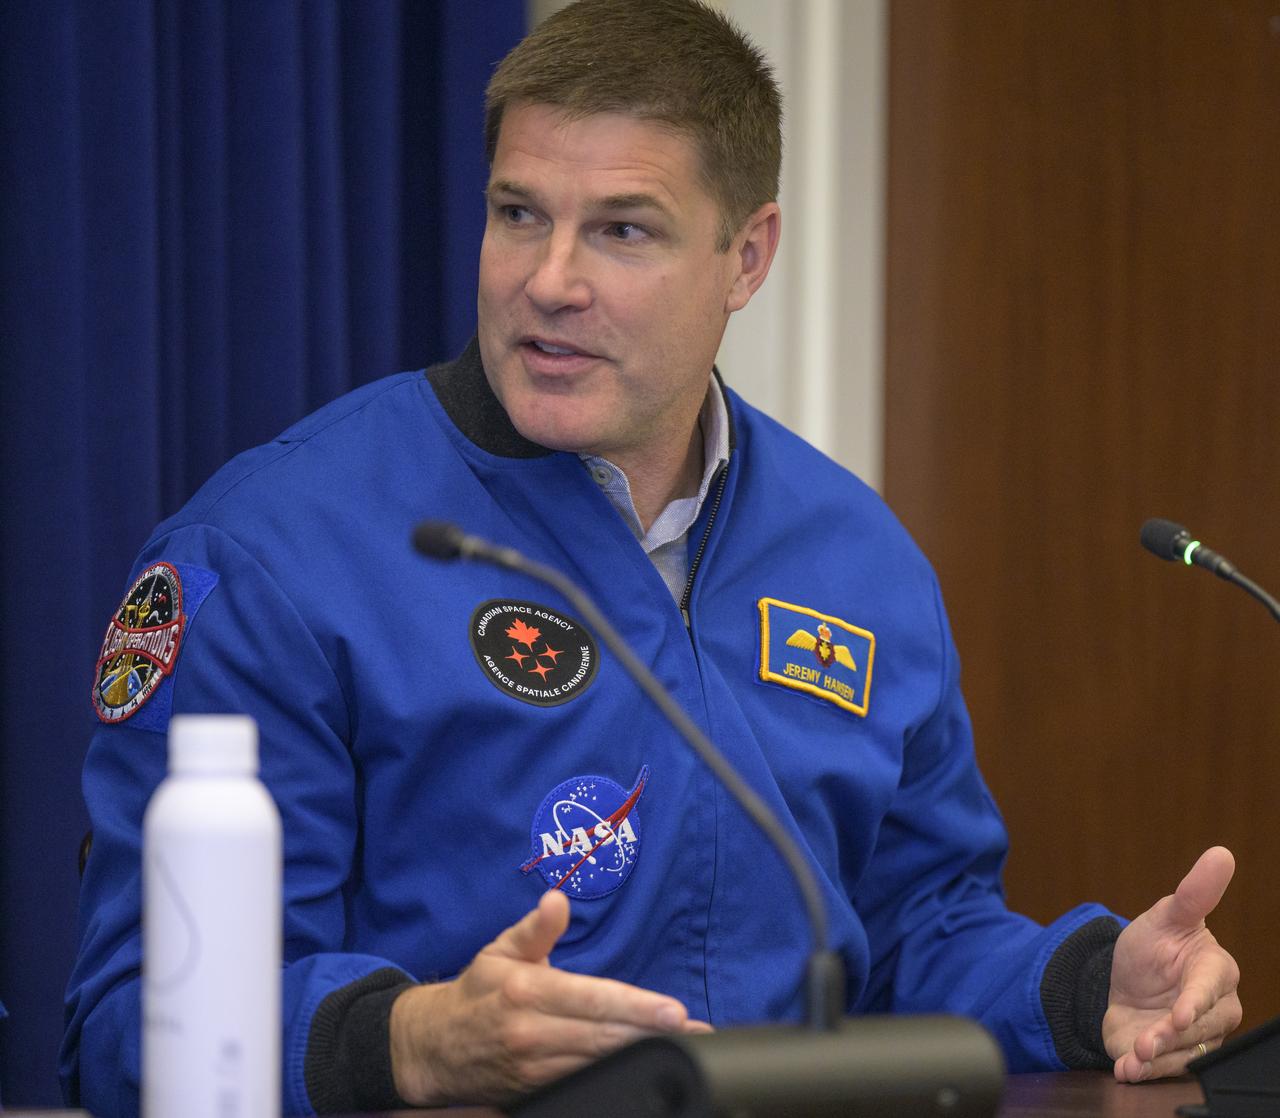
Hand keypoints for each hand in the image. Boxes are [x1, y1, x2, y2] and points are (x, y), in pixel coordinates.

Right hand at [389, 889, 710, 1103]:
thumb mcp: (501, 950)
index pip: (593, 1000)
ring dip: (642, 1057)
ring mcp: (535, 1068)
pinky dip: (616, 1076)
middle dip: (653, 1034)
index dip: (637, 1007)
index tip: (675, 1011)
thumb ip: (536, 929)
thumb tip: (557, 900)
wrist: (434, 1047)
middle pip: (604, 1036)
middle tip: (698, 1032)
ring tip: (684, 1049)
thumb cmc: (477, 991)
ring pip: (599, 1064)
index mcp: (527, 991)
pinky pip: (584, 1083)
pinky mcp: (536, 1091)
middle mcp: (533, 1032)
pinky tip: (644, 1068)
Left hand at [1103, 846, 1241, 1081]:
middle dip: (1169, 1037)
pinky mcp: (1169, 1057)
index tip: (1179, 1014)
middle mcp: (1211, 1009)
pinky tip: (1125, 1070)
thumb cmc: (1154, 945)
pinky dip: (1141, 1072)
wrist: (1122, 979)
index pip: (1208, 989)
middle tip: (1146, 1041)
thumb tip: (1221, 854)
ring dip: (1156, 1060)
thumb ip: (1194, 893)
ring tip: (1133, 1057)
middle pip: (1198, 1029)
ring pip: (1182, 1053)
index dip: (1195, 1004)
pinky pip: (1161, 1069)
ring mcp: (1192, 1037)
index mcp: (1214, 972)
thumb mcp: (1166, 916)